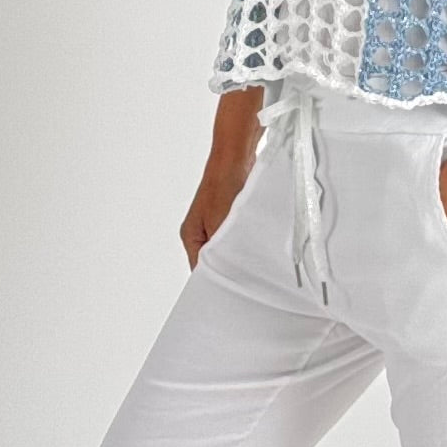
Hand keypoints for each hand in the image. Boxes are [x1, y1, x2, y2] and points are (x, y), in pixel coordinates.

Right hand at [179, 156, 254, 270]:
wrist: (236, 156)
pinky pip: (236, 238)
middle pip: (213, 261)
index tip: (231, 289)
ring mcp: (215, 225)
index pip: (199, 270)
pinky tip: (255, 245)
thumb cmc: (222, 184)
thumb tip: (224, 273)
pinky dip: (244, 242)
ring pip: (226, 250)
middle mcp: (200, 233)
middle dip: (228, 267)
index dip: (215, 280)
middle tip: (246, 277)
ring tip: (251, 260)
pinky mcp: (229, 218)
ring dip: (238, 253)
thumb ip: (219, 250)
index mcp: (190, 237)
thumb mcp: (219, 224)